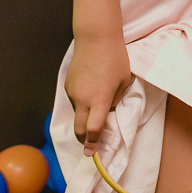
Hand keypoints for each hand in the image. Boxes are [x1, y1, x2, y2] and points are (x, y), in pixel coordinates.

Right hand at [64, 36, 132, 155]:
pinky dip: (81, 103)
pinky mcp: (67, 85)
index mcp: (99, 100)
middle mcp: (82, 99)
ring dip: (84, 117)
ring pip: (76, 113)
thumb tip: (107, 111)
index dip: (93, 143)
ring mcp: (72, 92)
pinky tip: (91, 90)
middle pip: (79, 129)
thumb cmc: (116, 58)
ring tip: (97, 104)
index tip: (92, 153)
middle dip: (84, 139)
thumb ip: (116, 99)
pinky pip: (74, 100)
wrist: (95, 38)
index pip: (93, 129)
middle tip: (90, 143)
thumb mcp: (124, 81)